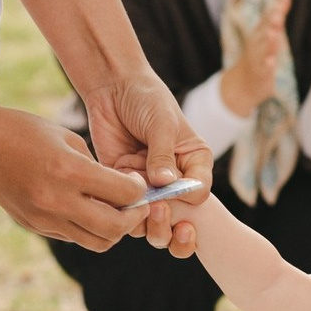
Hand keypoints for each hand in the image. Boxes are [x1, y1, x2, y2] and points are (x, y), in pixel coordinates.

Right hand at [0, 104, 148, 251]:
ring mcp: (44, 218)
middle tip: (137, 206)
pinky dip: (89, 229)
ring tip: (115, 212)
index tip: (138, 184)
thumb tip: (125, 191)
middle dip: (133, 219)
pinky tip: (88, 210)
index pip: (124, 194)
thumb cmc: (24, 131)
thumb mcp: (67, 138)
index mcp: (68, 170)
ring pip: (97, 243)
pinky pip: (74, 238)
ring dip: (113, 231)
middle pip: (115, 229)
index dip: (139, 191)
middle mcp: (57, 200)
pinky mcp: (35, 227)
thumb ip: (97, 168)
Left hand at [81, 69, 212, 257]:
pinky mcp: (126, 189)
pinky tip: (118, 178)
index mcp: (195, 165)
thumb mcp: (160, 123)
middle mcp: (176, 181)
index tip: (170, 189)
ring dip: (142, 212)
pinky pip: (126, 211)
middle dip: (167, 217)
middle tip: (156, 205)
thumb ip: (163, 154)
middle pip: (178, 218)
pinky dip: (121, 204)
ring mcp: (150, 188)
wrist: (112, 88)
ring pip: (152, 223)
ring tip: (134, 185)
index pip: (198, 194)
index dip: (186, 199)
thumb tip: (165, 184)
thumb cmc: (145, 98)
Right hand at [219, 0, 291, 118]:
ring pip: (264, 49)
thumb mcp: (267, 32)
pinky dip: (266, 65)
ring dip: (269, 42)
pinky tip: (271, 62)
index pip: (269, 16)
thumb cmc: (259, 53)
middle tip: (278, 14)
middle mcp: (257, 43)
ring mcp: (258, 58)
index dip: (276, 7)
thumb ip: (277, 14)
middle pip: (265, 30)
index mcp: (260, 32)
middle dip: (272, 22)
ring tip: (273, 34)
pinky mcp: (261, 74)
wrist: (243, 82)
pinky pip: (264, 69)